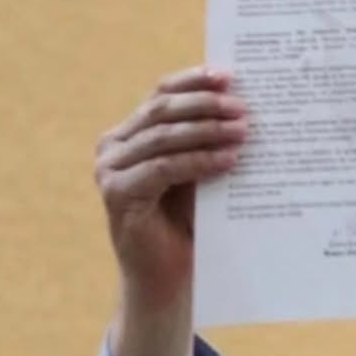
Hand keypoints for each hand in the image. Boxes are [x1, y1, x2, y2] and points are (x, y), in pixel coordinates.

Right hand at [94, 66, 248, 309]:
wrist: (169, 279)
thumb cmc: (190, 227)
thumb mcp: (202, 176)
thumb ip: (209, 143)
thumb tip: (246, 109)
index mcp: (132, 134)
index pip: (162, 95)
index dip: (194, 82)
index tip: (229, 76)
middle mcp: (114, 146)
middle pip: (161, 111)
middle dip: (206, 105)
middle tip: (243, 108)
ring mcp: (110, 169)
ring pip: (163, 137)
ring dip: (207, 131)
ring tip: (243, 132)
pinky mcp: (116, 194)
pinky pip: (163, 169)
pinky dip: (198, 161)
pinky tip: (227, 161)